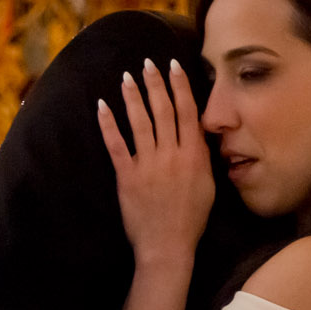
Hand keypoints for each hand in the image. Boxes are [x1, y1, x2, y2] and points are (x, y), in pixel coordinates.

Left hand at [96, 57, 214, 273]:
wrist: (168, 246)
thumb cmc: (191, 219)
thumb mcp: (208, 185)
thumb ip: (202, 157)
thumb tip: (198, 134)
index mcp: (194, 155)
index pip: (187, 112)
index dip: (180, 87)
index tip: (174, 66)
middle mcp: (172, 154)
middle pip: (163, 111)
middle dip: (155, 84)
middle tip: (148, 63)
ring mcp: (148, 164)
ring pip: (140, 122)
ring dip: (133, 97)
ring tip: (127, 77)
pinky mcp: (127, 176)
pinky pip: (116, 145)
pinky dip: (108, 124)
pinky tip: (102, 106)